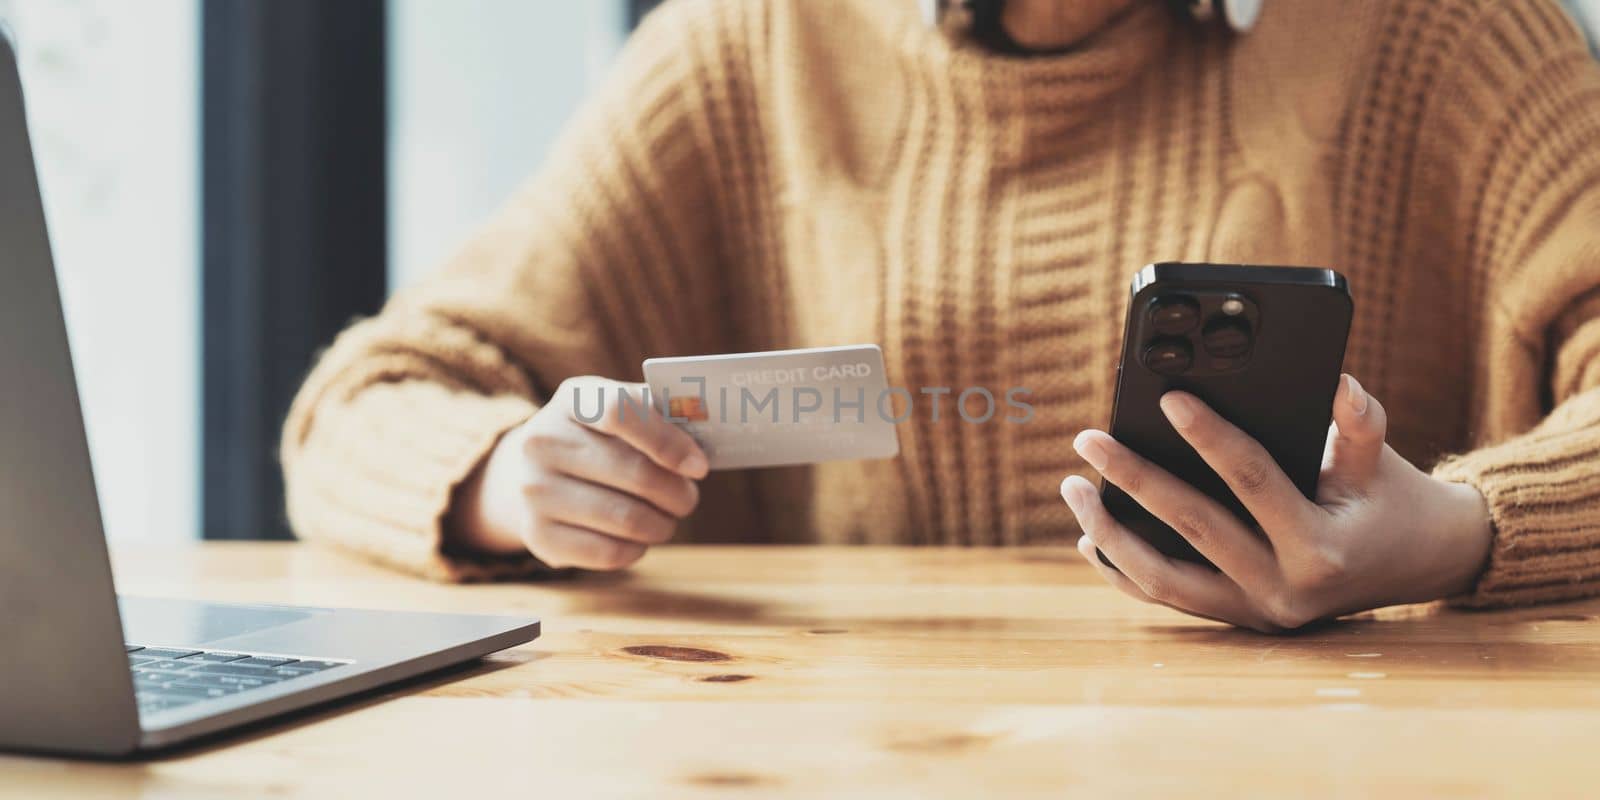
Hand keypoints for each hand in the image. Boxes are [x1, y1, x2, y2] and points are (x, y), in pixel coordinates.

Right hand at [449, 376, 707, 569]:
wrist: (531, 473)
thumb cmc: (598, 439)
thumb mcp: (619, 412)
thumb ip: (659, 416)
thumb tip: (703, 433)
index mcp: (572, 399)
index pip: (621, 412)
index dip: (668, 441)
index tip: (699, 466)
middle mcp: (543, 441)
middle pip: (635, 472)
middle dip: (678, 493)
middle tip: (688, 498)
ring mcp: (534, 490)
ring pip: (627, 519)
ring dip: (662, 524)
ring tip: (667, 519)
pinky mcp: (537, 535)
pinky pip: (609, 552)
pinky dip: (637, 548)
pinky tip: (639, 538)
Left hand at [1059, 375, 1492, 632]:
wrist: (1420, 566)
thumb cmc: (1390, 500)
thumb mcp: (1380, 461)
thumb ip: (1359, 423)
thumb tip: (1334, 382)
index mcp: (1321, 548)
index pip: (1253, 481)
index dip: (1210, 437)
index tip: (1168, 398)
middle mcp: (1284, 590)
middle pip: (1193, 529)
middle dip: (1134, 480)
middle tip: (1087, 439)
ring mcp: (1257, 613)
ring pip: (1165, 579)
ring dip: (1111, 534)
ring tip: (1073, 489)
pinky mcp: (1239, 621)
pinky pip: (1168, 598)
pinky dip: (1124, 569)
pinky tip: (1089, 538)